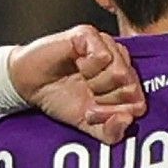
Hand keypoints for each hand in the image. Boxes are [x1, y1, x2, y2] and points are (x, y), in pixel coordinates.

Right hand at [12, 24, 145, 144]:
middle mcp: (119, 62)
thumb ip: (110, 132)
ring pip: (120, 70)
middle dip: (106, 100)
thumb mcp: (87, 125)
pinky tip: (76, 64)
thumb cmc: (59, 98)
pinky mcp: (90, 35)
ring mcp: (106, 46)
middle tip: (88, 95)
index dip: (116, 113)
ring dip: (97, 83)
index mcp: (124, 84)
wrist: (28, 84)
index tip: (94, 112)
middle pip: (132, 87)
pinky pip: (103, 54)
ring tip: (82, 79)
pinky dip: (88, 66)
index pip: (139, 103)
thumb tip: (127, 120)